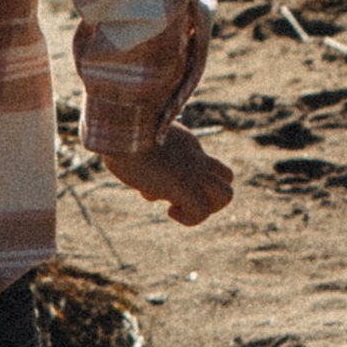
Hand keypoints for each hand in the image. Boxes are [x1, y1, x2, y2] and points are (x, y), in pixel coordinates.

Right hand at [98, 124, 234, 227]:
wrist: (123, 129)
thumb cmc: (119, 131)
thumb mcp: (135, 139)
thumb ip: (140, 152)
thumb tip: (134, 169)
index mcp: (185, 143)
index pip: (201, 161)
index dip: (186, 177)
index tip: (159, 179)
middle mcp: (195, 157)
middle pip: (227, 176)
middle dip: (210, 194)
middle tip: (183, 197)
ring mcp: (194, 171)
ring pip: (226, 195)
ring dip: (207, 208)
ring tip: (180, 206)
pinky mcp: (185, 186)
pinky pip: (202, 212)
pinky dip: (189, 218)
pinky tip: (169, 210)